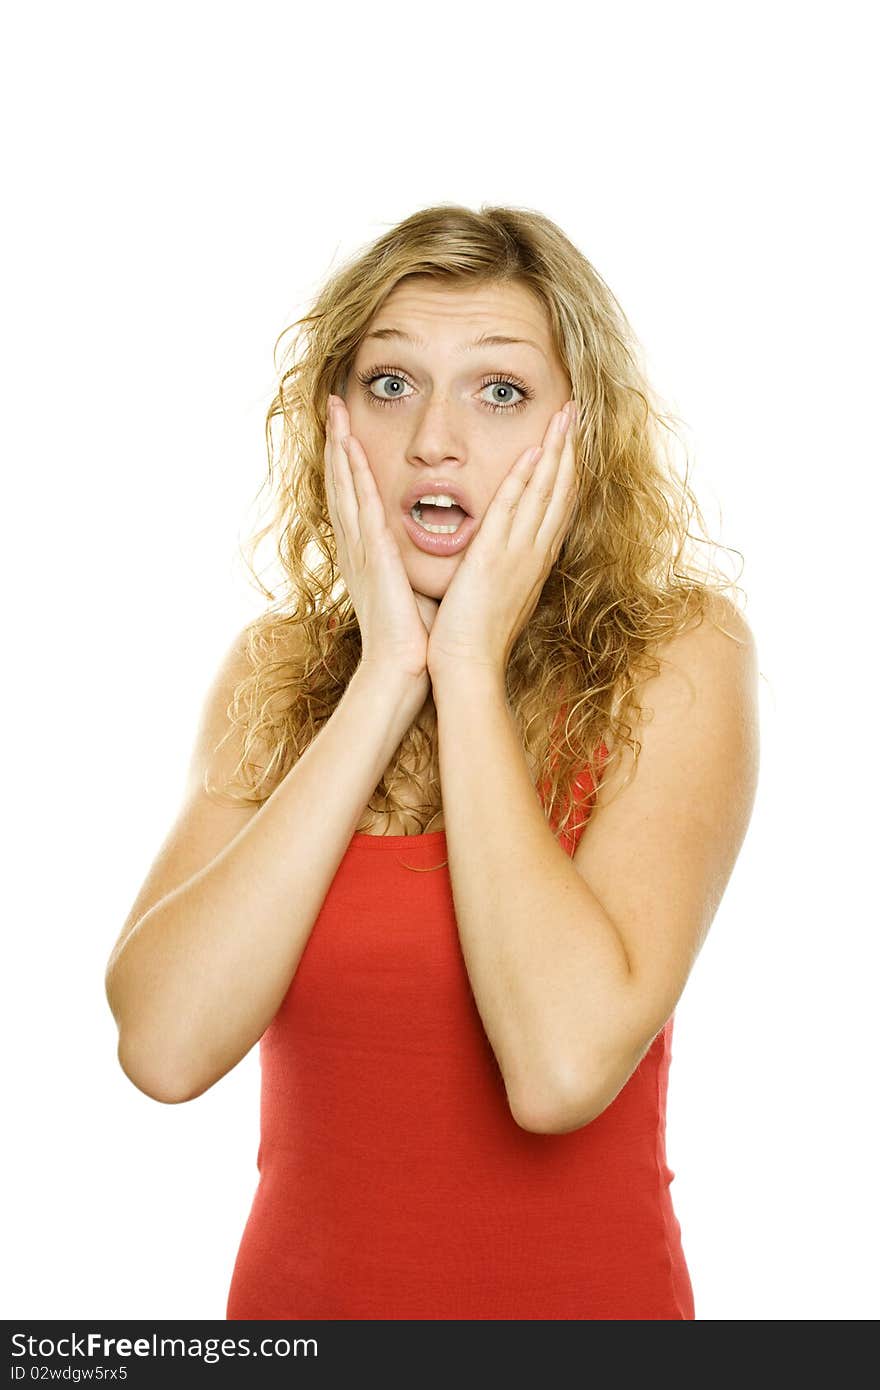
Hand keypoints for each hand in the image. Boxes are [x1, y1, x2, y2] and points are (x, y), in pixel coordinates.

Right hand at [324, 395, 438, 681]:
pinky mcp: (373, 556)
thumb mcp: (414, 588)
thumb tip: (443, 545)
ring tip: (334, 411)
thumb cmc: (414, 637)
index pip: (355, 498)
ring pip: (345, 487)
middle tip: (332, 404)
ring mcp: (361, 550)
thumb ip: (418, 562)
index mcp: (368, 555)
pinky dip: (352, 476)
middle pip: (342, 484)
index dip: (348, 462)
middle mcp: (358, 547)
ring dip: (339, 447)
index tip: (347, 429)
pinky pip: (361, 507)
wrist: (402, 670)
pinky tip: (348, 448)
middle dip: (337, 442)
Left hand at [426, 401, 578, 681]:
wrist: (468, 669)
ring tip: (564, 416)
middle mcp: (534, 555)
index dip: (567, 470)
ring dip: (555, 452)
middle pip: (560, 491)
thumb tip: (500, 557)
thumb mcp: (497, 596)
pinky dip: (524, 481)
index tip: (571, 440)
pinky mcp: (494, 559)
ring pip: (543, 493)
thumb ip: (502, 570)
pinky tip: (533, 453)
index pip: (557, 506)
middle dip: (569, 449)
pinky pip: (512, 511)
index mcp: (534, 562)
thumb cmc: (474, 639)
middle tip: (575, 412)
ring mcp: (518, 556)